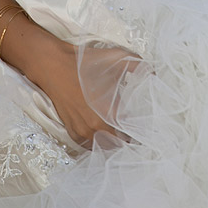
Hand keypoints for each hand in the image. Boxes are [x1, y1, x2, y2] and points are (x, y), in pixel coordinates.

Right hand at [25, 32, 140, 145]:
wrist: (53, 66)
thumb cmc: (84, 63)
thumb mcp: (116, 58)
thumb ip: (139, 66)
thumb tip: (155, 74)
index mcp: (109, 114)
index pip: (131, 136)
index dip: (141, 134)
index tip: (147, 129)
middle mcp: (95, 128)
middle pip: (119, 146)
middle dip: (128, 141)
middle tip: (136, 133)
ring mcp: (82, 133)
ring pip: (104, 149)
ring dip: (113, 144)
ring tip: (121, 135)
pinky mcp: (72, 132)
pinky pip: (89, 147)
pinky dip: (98, 144)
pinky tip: (104, 135)